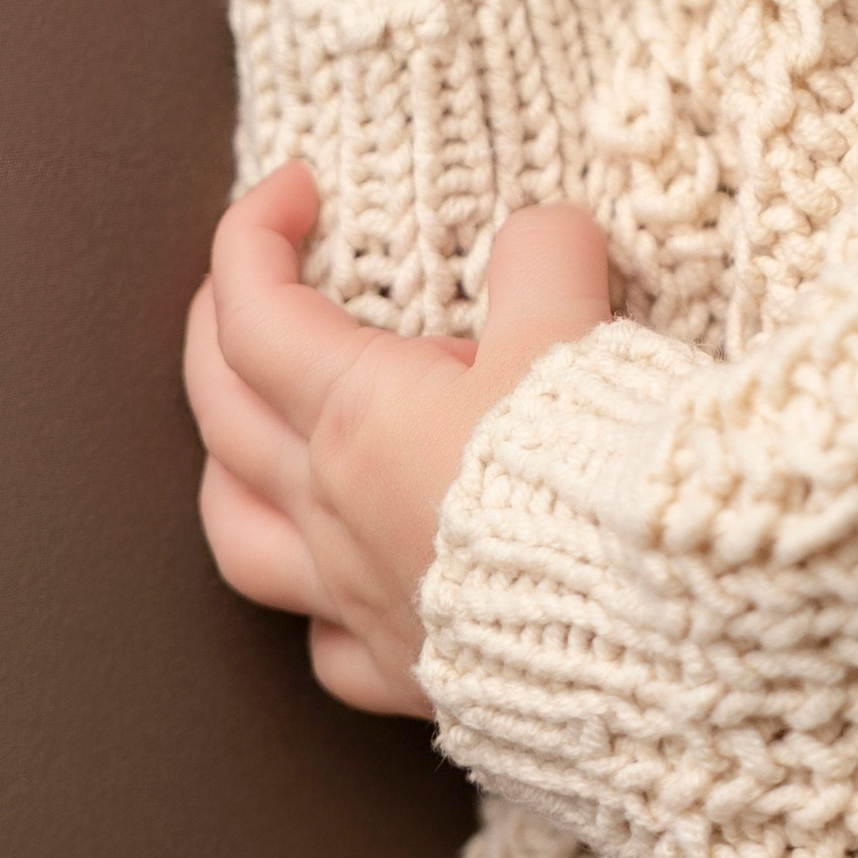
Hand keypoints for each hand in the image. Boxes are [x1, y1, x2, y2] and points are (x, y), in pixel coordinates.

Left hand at [185, 160, 612, 714]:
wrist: (641, 625)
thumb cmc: (592, 475)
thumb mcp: (571, 326)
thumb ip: (542, 257)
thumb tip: (537, 232)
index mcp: (357, 416)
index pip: (254, 311)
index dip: (254, 234)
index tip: (293, 186)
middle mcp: (332, 509)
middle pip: (221, 409)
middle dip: (216, 325)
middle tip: (248, 278)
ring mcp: (357, 597)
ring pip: (239, 532)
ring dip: (227, 465)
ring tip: (247, 431)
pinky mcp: (405, 670)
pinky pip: (325, 642)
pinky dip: (316, 602)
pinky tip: (341, 583)